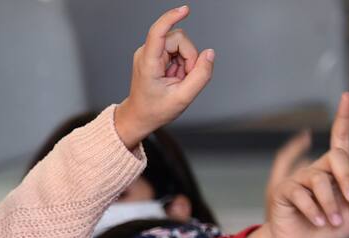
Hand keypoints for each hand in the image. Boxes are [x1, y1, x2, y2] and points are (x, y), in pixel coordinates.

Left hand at [115, 6, 214, 149]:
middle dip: (189, 58)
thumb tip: (210, 54)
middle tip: (183, 78)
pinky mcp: (156, 54)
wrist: (139, 117)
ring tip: (177, 80)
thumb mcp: (182, 98)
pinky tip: (174, 77)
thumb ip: (201, 75)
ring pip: (181, 44)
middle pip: (180, 39)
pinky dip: (182, 64)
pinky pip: (178, 50)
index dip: (171, 18)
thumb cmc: (154, 110)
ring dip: (186, 62)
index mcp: (148, 63)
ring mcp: (150, 53)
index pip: (157, 32)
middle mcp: (146, 53)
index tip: (185, 10)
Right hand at [246, 92, 348, 237]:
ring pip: (320, 180)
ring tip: (331, 221)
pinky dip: (313, 210)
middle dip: (347, 177)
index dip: (344, 117)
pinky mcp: (286, 191)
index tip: (347, 96)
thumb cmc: (331, 230)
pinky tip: (318, 221)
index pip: (342, 139)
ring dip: (330, 204)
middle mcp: (319, 170)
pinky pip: (301, 194)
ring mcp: (301, 179)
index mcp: (338, 172)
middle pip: (337, 157)